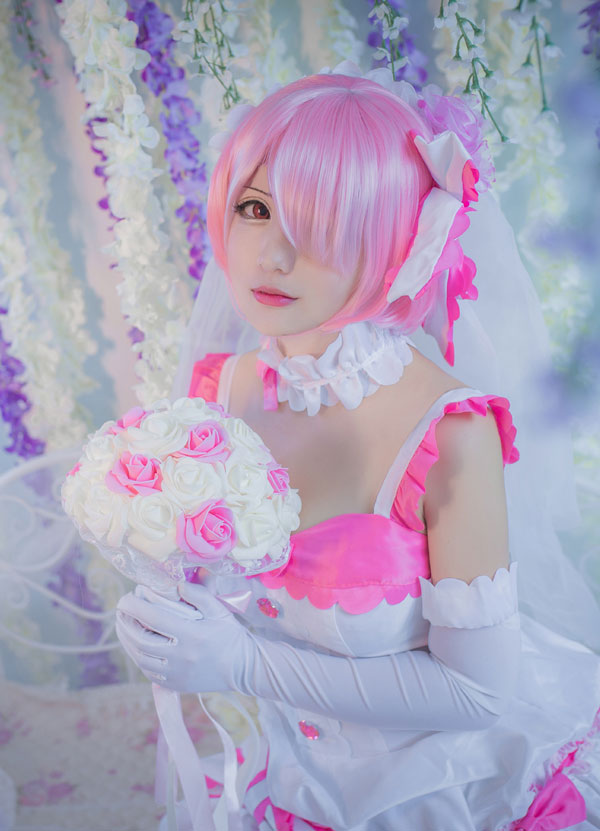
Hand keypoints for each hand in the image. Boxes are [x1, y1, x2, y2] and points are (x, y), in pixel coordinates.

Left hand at [115, 582, 255, 692]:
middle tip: (121, 611)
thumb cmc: (231, 635)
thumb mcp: (219, 609)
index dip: (135, 607)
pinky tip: (136, 645)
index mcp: (191, 634)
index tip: (125, 598)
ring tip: (123, 626)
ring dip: (127, 641)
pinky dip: (138, 657)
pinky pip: (149, 671)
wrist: (243, 667)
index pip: (154, 618)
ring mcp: (176, 673)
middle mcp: (181, 655)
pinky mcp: (175, 684)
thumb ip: (198, 594)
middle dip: (125, 623)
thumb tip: (175, 585)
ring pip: (140, 658)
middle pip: (141, 639)